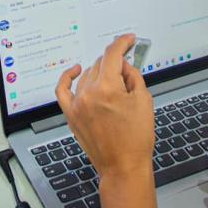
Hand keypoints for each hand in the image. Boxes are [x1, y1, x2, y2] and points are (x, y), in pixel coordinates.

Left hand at [55, 34, 154, 179]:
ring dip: (100, 73)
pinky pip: (63, 89)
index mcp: (107, 88)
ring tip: (115, 84)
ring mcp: (77, 104)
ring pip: (87, 75)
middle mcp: (88, 94)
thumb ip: (133, 76)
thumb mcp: (144, 100)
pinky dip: (67, 77)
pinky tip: (75, 70)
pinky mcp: (71, 115)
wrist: (123, 166)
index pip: (112, 54)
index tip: (128, 40)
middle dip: (116, 64)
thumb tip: (125, 65)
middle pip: (100, 64)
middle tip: (128, 71)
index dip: (122, 43)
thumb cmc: (136, 139)